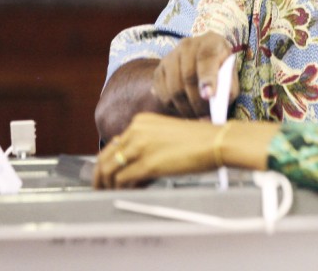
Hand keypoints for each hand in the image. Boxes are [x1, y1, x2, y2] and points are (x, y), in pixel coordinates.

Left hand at [93, 113, 278, 188]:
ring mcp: (140, 146)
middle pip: (106, 156)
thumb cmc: (200, 140)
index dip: (108, 162)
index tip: (107, 174)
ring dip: (107, 185)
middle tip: (100, 189)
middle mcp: (136, 130)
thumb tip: (132, 166)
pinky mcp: (147, 163)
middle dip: (100, 176)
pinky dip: (121, 189)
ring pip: (110, 169)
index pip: (114, 144)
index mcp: (141, 121)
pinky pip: (123, 180)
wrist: (217, 141)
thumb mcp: (167, 134)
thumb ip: (146, 144)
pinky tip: (126, 193)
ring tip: (110, 195)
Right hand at [152, 32, 238, 117]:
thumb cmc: (220, 68)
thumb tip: (218, 103)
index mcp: (210, 42)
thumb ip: (228, 87)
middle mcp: (188, 45)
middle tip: (205, 116)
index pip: (206, 58)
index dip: (208, 78)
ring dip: (186, 108)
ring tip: (196, 115)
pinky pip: (162, 94)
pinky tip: (184, 107)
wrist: (202, 59)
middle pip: (188, 77)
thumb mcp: (230, 74)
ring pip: (173, 88)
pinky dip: (173, 106)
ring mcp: (170, 56)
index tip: (209, 96)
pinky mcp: (159, 70)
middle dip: (197, 102)